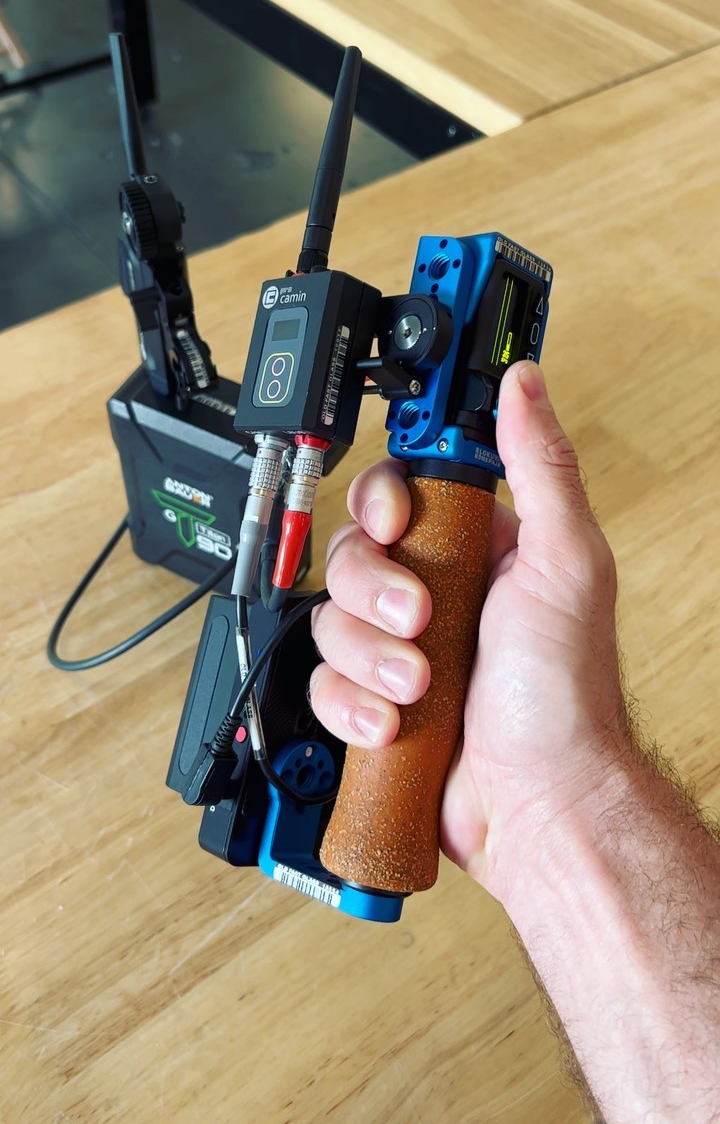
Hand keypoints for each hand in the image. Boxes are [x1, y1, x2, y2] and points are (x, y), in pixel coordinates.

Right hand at [310, 362, 630, 905]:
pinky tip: (393, 722)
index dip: (383, 501)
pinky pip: (321, 682)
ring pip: (331, 619)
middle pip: (353, 553)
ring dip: (370, 656)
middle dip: (378, 592)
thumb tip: (526, 382)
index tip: (394, 522)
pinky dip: (351, 703)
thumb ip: (541, 466)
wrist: (538, 802)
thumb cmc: (566, 693)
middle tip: (422, 619)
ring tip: (420, 685)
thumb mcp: (566, 561)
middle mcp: (432, 591)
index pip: (399, 492)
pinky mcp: (370, 700)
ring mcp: (398, 648)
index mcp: (476, 547)